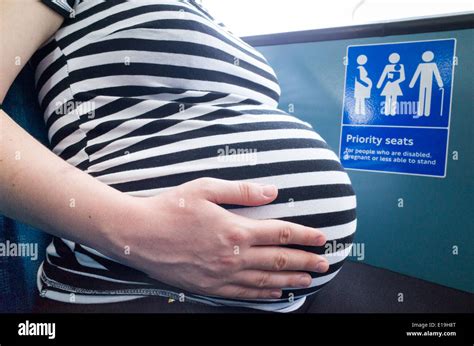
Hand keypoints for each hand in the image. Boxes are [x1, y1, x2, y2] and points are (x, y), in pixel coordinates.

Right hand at [110, 178, 328, 299]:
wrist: (138, 234)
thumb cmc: (171, 207)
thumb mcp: (206, 188)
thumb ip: (242, 191)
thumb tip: (272, 191)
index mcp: (236, 229)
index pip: (281, 233)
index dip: (304, 236)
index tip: (321, 238)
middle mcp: (234, 256)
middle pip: (279, 260)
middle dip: (306, 262)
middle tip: (325, 264)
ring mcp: (222, 275)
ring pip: (266, 280)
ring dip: (290, 281)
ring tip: (308, 281)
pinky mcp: (209, 287)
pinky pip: (244, 293)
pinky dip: (264, 294)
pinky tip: (275, 293)